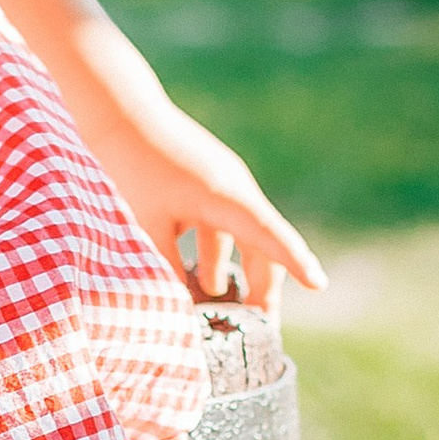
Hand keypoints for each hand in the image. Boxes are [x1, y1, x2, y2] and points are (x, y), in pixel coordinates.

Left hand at [85, 92, 325, 312]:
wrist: (118, 112)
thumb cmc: (132, 168)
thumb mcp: (147, 226)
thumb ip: (167, 268)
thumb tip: (182, 307)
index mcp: (226, 197)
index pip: (269, 237)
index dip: (296, 263)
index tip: (320, 285)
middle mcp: (235, 190)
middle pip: (263, 246)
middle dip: (262, 287)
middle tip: (260, 326)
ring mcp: (223, 185)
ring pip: (241, 238)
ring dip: (233, 273)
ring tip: (222, 308)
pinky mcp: (207, 184)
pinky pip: (222, 226)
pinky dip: (215, 254)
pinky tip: (200, 280)